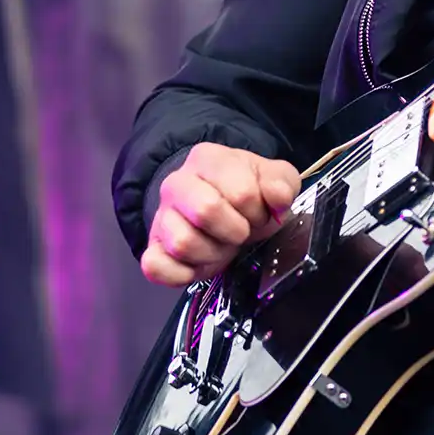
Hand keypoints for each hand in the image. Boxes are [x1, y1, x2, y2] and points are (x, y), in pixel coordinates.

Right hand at [141, 143, 302, 287]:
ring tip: (221, 245)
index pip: (241, 192)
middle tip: (241, 231)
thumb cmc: (245, 193)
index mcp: (208, 159)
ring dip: (212, 254)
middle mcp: (176, 183)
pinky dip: (180, 274)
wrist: (218, 207)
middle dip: (235, 231)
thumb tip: (277, 198)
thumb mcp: (272, 178)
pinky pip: (155, 267)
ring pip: (183, 243)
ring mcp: (161, 215)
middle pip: (205, 211)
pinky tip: (197, 266)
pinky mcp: (152, 247)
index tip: (258, 213)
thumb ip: (281, 183)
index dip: (258, 212)